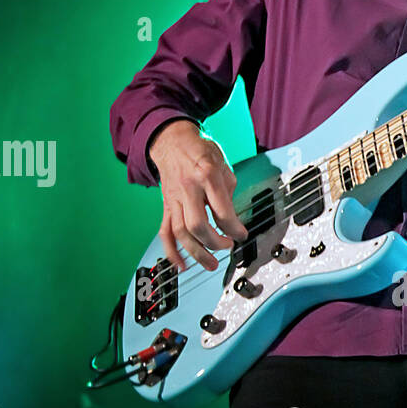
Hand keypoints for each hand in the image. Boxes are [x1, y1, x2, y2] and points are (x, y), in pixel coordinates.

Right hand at [148, 119, 247, 271]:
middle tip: (227, 247)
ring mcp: (174, 199)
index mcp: (207, 175)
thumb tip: (232, 220)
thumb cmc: (200, 152)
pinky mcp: (166, 206)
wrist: (171, 142)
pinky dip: (171, 251)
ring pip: (180, 232)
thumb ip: (228, 192)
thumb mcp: (222, 164)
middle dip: (214, 243)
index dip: (234, 228)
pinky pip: (165, 232)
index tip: (242, 235)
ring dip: (196, 253)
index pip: (221, 210)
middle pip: (197, 225)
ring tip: (211, 264)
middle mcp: (188, 188)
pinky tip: (181, 265)